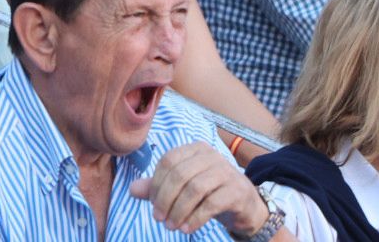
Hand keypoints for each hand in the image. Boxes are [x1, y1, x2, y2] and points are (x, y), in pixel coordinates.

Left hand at [128, 142, 270, 235]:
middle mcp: (212, 155)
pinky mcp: (237, 191)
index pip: (168, 160)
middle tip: (159, 218)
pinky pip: (211, 204)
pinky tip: (186, 228)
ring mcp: (227, 171)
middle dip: (165, 198)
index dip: (156, 183)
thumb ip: (158, 187)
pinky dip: (195, 218)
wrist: (246, 206)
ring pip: (194, 189)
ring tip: (170, 226)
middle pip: (180, 174)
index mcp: (195, 149)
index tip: (152, 203)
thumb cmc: (210, 193)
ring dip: (178, 210)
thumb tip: (133, 190)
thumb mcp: (183, 188)